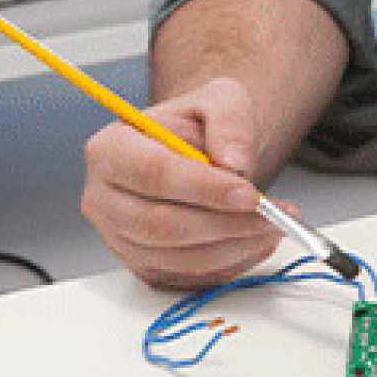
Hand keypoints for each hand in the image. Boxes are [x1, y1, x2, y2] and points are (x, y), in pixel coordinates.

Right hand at [81, 76, 282, 288]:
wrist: (193, 154)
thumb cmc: (198, 126)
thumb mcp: (220, 99)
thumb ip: (229, 120)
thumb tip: (233, 162)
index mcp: (110, 149)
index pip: (154, 174)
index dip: (204, 188)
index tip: (248, 194)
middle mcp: (104, 198)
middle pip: (162, 225)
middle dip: (225, 224)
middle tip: (270, 215)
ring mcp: (119, 239)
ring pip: (179, 258)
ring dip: (233, 247)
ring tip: (272, 226)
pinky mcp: (142, 266)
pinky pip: (188, 277)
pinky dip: (229, 264)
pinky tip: (255, 240)